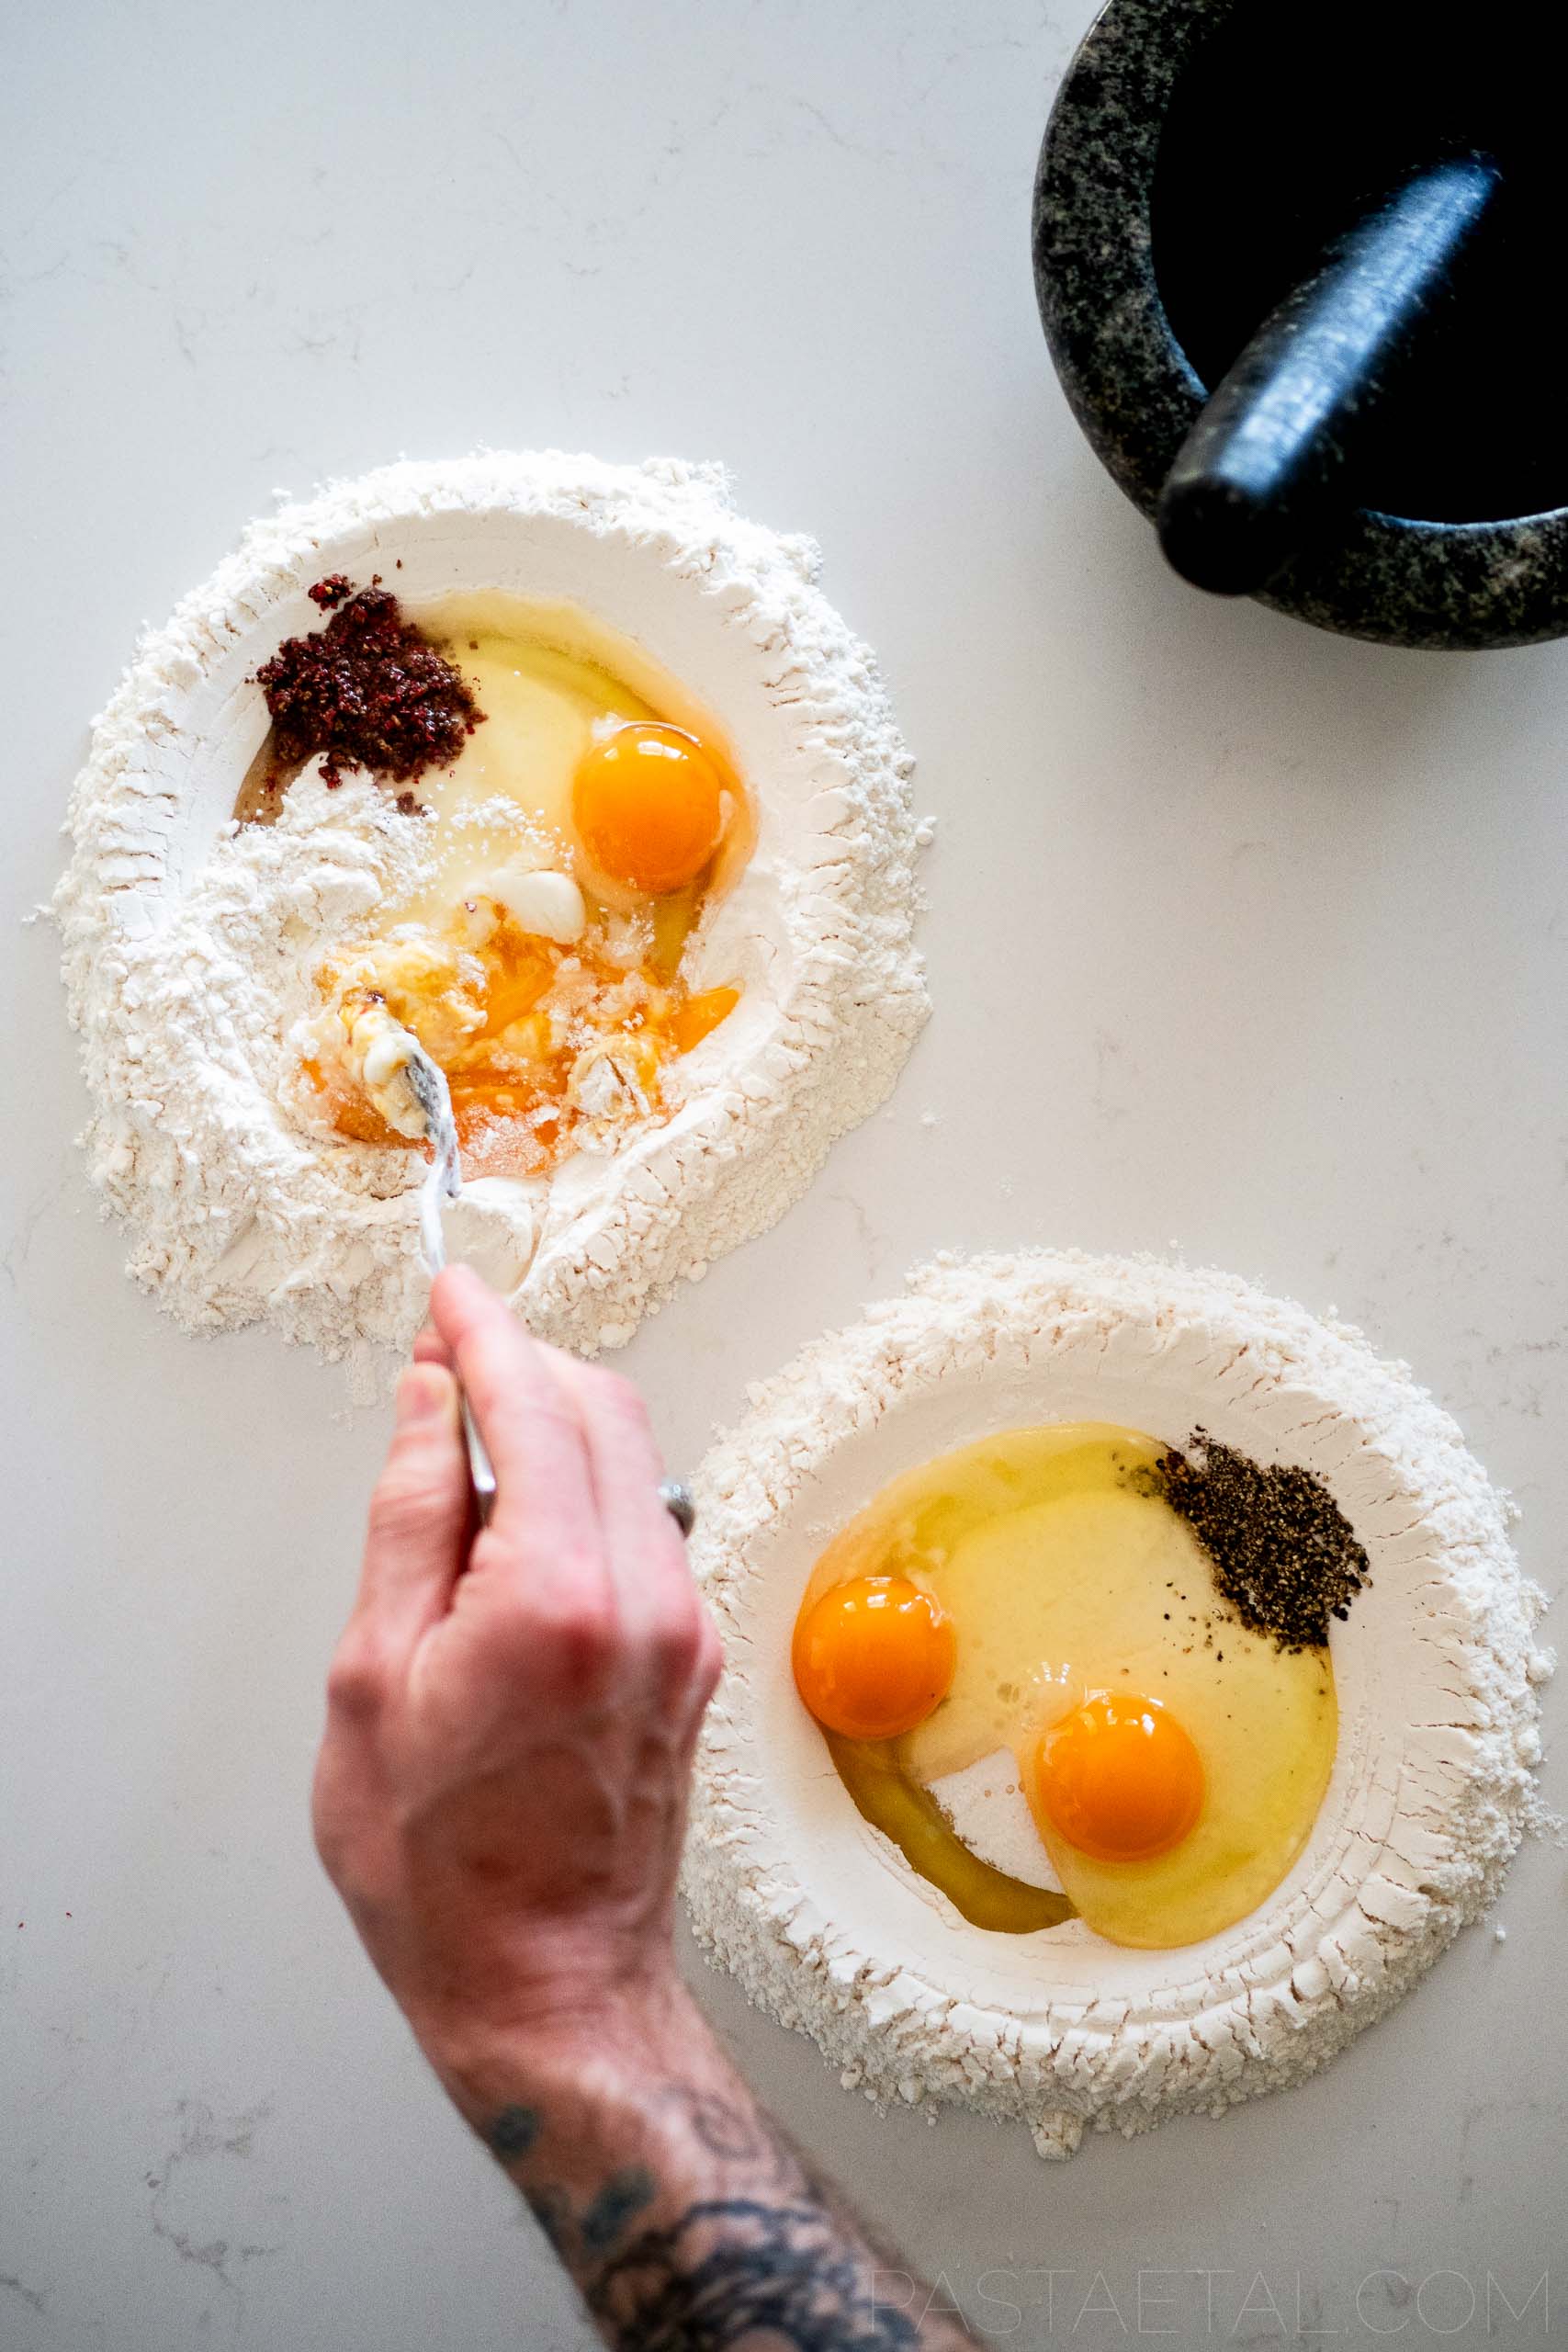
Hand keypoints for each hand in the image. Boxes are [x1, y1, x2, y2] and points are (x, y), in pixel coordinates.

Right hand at [312, 1264, 722, 2075]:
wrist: (546, 1985)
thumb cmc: (441, 1869)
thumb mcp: (375, 1678)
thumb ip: (412, 1517)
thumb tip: (433, 1405)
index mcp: (559, 1598)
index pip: (536, 1402)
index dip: (486, 1330)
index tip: (450, 1293)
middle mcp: (648, 1598)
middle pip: (606, 1410)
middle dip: (526, 1365)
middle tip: (444, 1365)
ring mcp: (683, 1627)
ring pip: (635, 1461)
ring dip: (556, 1427)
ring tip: (464, 1461)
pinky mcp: (692, 1655)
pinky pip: (644, 1523)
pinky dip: (583, 1491)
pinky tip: (512, 1532)